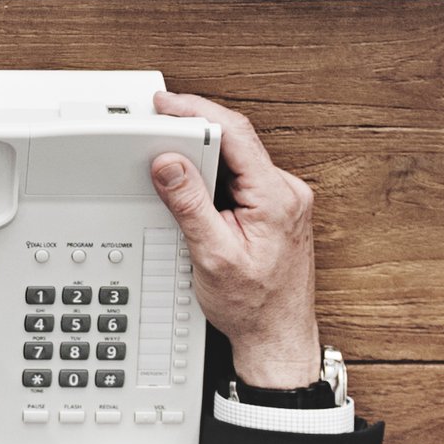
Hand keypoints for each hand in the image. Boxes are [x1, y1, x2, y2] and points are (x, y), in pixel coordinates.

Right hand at [148, 91, 322, 387]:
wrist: (277, 339)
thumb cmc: (254, 308)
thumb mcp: (212, 256)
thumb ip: (189, 205)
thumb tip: (168, 164)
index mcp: (277, 197)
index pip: (234, 134)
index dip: (196, 112)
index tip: (165, 104)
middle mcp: (286, 192)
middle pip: (235, 141)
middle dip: (194, 131)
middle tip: (157, 127)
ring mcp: (283, 200)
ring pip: (236, 159)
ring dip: (203, 157)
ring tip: (170, 160)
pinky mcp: (275, 209)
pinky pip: (240, 177)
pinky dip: (213, 176)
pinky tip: (193, 187)